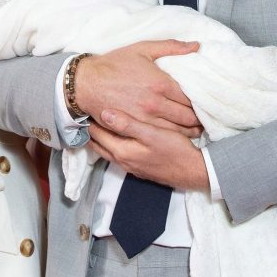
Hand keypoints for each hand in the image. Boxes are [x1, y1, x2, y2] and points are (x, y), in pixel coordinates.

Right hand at [73, 40, 202, 135]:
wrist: (87, 83)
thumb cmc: (114, 64)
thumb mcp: (143, 49)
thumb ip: (172, 47)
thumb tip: (197, 46)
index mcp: (161, 83)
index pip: (191, 98)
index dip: (202, 102)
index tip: (207, 103)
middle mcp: (156, 104)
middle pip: (187, 117)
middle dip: (199, 119)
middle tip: (205, 119)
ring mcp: (146, 118)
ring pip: (177, 130)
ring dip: (190, 131)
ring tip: (197, 130)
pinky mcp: (136, 128)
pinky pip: (160, 136)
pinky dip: (173, 137)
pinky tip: (178, 136)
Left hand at [88, 110, 208, 190]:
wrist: (194, 172)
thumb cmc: (174, 150)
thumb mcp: (152, 134)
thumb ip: (128, 124)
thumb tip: (104, 113)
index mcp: (122, 151)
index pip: (97, 134)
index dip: (88, 119)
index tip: (82, 105)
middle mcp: (122, 160)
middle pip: (98, 143)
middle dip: (90, 129)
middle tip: (84, 110)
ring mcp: (130, 165)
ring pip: (107, 148)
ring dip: (100, 136)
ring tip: (95, 120)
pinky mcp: (138, 166)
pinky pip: (117, 152)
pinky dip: (111, 141)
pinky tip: (116, 133)